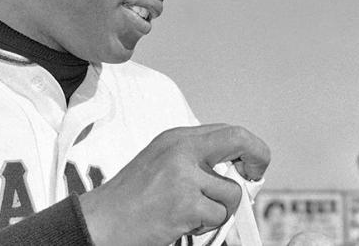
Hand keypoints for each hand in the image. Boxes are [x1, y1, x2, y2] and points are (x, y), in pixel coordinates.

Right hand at [79, 124, 270, 245]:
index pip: (228, 131)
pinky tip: (184, 223)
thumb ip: (196, 160)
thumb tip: (237, 170)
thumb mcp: (161, 162)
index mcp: (176, 138)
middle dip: (258, 158)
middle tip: (255, 178)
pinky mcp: (185, 203)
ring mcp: (183, 176)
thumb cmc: (129, 200)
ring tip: (193, 213)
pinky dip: (206, 226)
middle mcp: (180, 150)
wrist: (100, 222)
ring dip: (219, 210)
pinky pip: (218, 216)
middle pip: (239, 141)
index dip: (249, 147)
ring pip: (232, 192)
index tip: (252, 164)